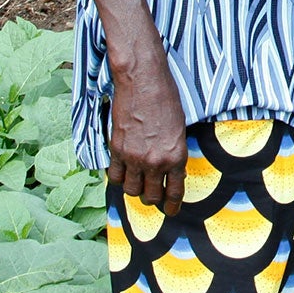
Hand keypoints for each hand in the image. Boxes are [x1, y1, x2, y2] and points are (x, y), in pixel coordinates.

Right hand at [107, 52, 187, 207]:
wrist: (143, 81)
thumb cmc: (166, 99)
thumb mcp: (180, 129)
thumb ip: (174, 152)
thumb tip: (169, 169)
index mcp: (176, 157)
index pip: (175, 192)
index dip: (173, 205)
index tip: (172, 210)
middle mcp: (155, 162)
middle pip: (151, 196)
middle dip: (153, 199)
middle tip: (153, 196)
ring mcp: (134, 158)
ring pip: (131, 190)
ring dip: (135, 190)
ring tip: (137, 183)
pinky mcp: (117, 150)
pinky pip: (114, 177)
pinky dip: (118, 178)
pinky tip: (122, 173)